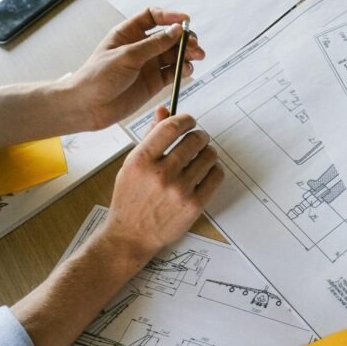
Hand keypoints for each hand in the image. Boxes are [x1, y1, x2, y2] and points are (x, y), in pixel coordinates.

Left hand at [68, 7, 204, 130]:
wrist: (87, 106)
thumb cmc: (97, 77)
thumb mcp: (127, 56)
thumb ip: (154, 44)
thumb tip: (176, 31)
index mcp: (128, 33)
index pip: (153, 17)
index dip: (170, 16)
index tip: (185, 21)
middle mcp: (140, 47)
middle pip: (168, 36)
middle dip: (184, 38)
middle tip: (194, 44)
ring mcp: (148, 65)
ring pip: (174, 54)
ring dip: (187, 54)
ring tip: (197, 56)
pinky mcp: (154, 82)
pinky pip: (173, 72)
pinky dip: (183, 70)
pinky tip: (187, 70)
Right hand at [100, 107, 222, 263]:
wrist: (131, 235)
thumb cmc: (130, 199)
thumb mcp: (132, 165)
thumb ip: (150, 137)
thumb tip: (164, 110)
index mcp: (141, 160)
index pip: (171, 127)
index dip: (185, 119)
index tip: (189, 121)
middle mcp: (160, 174)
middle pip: (194, 140)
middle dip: (199, 136)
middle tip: (198, 139)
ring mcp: (179, 190)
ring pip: (209, 156)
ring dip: (208, 152)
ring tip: (202, 155)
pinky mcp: (194, 205)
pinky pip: (216, 176)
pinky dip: (214, 169)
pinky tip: (207, 171)